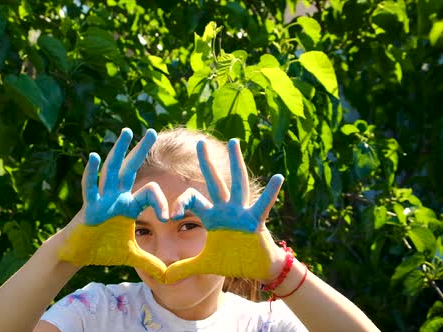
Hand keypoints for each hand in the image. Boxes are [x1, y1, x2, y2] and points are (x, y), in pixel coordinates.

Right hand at [59, 128, 168, 281]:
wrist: (78, 254)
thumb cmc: (102, 249)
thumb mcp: (130, 255)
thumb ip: (149, 261)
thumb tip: (167, 274)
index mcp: (128, 205)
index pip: (149, 194)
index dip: (161, 202)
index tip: (170, 216)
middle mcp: (116, 196)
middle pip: (130, 169)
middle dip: (141, 150)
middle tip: (153, 132)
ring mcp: (101, 198)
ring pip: (111, 170)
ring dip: (119, 150)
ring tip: (127, 131)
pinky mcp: (88, 206)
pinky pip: (90, 187)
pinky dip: (90, 172)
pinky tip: (92, 156)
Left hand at [164, 139, 284, 283]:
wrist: (256, 269)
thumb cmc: (232, 261)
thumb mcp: (204, 264)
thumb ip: (184, 268)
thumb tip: (164, 277)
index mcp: (212, 216)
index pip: (192, 200)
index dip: (180, 204)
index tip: (171, 215)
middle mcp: (225, 209)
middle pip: (214, 182)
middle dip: (207, 163)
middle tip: (200, 142)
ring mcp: (241, 213)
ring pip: (237, 184)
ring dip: (235, 163)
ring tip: (234, 142)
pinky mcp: (256, 221)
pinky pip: (263, 205)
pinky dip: (271, 193)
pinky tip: (278, 177)